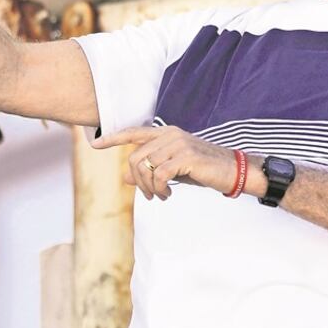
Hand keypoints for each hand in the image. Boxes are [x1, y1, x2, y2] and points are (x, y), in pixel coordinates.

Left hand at [92, 126, 238, 200]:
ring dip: (149, 187)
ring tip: (160, 195)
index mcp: (165, 133)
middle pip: (135, 157)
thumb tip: (127, 178)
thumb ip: (150, 170)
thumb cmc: (203, 169)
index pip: (133, 132)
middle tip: (149, 195)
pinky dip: (159, 189)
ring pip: (146, 167)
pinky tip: (168, 194)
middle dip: (138, 180)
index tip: (94, 144)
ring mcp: (178, 143)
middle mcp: (170, 134)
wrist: (233, 170)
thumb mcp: (173, 170)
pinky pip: (159, 175)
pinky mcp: (186, 157)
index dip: (113, 138)